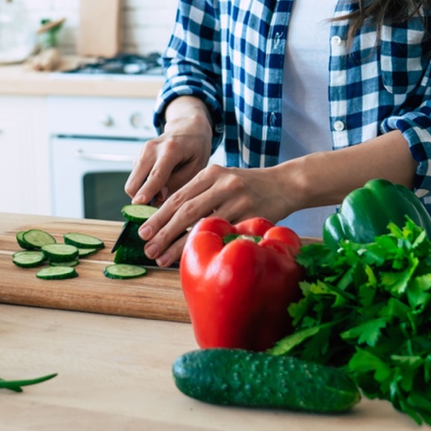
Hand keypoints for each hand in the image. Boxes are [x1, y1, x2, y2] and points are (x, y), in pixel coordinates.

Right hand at [124, 120, 213, 208]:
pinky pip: (136, 177)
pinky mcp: (139, 156)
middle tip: (156, 209)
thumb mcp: (197, 166)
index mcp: (170, 150)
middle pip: (134, 181)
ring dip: (142, 193)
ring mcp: (143, 151)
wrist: (187, 127)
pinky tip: (159, 183)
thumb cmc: (196, 148)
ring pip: (132, 181)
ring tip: (162, 195)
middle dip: (140, 199)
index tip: (139, 204)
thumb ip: (179, 182)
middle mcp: (152, 149)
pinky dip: (143, 185)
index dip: (146, 191)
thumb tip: (159, 199)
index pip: (156, 175)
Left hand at [137, 164, 298, 267]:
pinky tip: (196, 256)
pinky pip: (224, 233)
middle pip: (185, 210)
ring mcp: (238, 199)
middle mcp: (222, 183)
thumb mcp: (223, 180)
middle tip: (147, 248)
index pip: (178, 196)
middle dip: (163, 231)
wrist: (286, 184)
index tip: (143, 232)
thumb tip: (168, 220)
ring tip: (162, 258)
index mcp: (211, 172)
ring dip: (179, 244)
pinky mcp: (252, 215)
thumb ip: (200, 193)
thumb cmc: (249, 187)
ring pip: (202, 224)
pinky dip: (207, 246)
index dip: (158, 216)